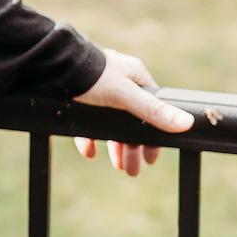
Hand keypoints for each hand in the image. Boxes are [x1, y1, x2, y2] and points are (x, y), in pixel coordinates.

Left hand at [69, 49, 193, 177]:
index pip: (153, 111)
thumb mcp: (124, 94)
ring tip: (117, 166)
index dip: (153, 137)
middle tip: (132, 171)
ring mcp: (98, 91)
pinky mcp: (79, 99)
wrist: (50, 65)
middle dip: (133, 148)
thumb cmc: (91, 74)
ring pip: (112, 125)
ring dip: (115, 147)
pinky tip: (89, 152)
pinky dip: (90, 139)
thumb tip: (187, 123)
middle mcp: (119, 84)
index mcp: (135, 78)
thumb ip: (153, 111)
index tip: (151, 158)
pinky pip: (88, 123)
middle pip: (132, 122)